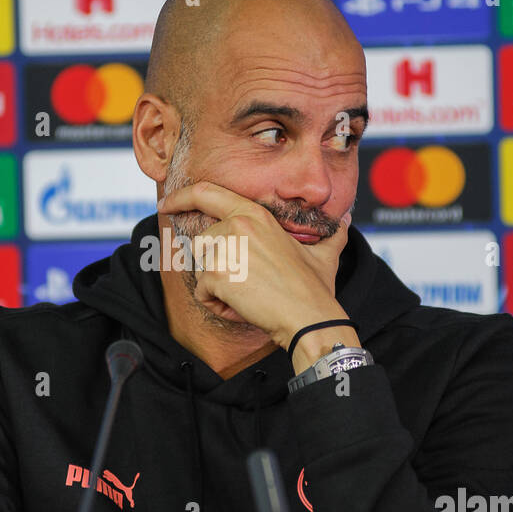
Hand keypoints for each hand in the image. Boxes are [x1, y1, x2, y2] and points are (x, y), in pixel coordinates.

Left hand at [157, 181, 354, 352]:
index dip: (181, 197)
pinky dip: (219, 307)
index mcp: (255, 214)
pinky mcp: (216, 274)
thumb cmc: (316, 289)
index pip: (206, 193)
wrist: (310, 318)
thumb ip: (332, 233)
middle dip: (218, 268)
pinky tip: (244, 308)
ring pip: (202, 269)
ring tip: (250, 295)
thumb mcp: (325, 253)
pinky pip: (203, 294)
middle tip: (250, 285)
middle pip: (203, 244)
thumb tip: (346, 220)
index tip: (166, 203)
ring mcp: (224, 248)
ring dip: (219, 288)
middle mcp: (236, 225)